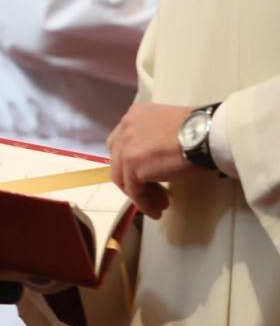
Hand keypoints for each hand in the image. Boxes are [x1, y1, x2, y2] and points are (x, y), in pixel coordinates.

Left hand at [107, 101, 205, 219]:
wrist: (206, 133)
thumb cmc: (199, 129)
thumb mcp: (170, 126)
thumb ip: (156, 138)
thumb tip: (157, 160)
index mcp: (135, 114)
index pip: (126, 143)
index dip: (135, 162)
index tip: (152, 176)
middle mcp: (124, 128)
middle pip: (120, 160)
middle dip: (135, 179)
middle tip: (155, 192)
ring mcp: (125, 147)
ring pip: (124, 177)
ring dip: (140, 194)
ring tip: (158, 206)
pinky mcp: (132, 165)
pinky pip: (134, 190)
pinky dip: (143, 203)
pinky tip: (155, 211)